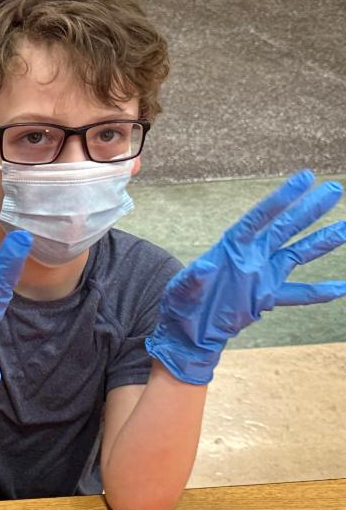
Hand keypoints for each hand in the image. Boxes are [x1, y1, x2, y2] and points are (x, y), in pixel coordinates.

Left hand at [146, 170, 345, 384]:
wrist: (188, 331)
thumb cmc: (180, 306)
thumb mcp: (181, 292)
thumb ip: (193, 279)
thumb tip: (203, 267)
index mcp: (231, 248)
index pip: (261, 217)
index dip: (282, 198)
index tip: (305, 178)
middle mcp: (251, 256)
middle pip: (285, 228)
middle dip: (309, 209)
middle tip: (334, 188)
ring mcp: (261, 275)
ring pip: (297, 254)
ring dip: (322, 242)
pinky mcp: (266, 296)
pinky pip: (297, 293)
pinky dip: (318, 292)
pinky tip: (341, 289)